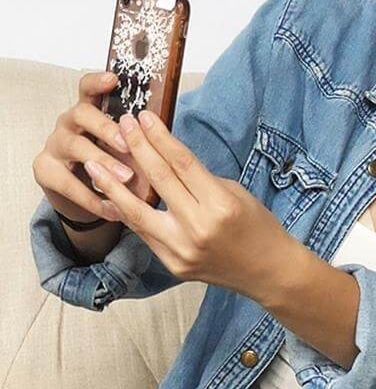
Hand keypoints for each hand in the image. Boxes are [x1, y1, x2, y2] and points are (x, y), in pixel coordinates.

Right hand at [31, 70, 151, 223]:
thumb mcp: (125, 148)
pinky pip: (67, 182)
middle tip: (129, 144)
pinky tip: (113, 208)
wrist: (83, 194)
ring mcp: (54, 145)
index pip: (88, 88)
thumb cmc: (112, 162)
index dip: (98, 81)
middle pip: (82, 114)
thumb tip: (166, 139)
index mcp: (90, 111)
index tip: (114, 79)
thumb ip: (138, 140)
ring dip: (103, 162)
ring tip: (127, 178)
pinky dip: (93, 197)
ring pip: (75, 147)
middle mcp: (69, 123)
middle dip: (106, 128)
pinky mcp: (45, 170)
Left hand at [84, 108, 289, 296]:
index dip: (159, 137)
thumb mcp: (236, 194)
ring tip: (93, 164)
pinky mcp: (173, 264)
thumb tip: (166, 160)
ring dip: (112, 186)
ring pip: (137, 212)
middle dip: (138, 148)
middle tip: (122, 126)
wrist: (269, 272)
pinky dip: (127, 214)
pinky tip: (112, 197)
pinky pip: (144, 234)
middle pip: (159, 180)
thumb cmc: (258, 227)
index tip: (143, 117)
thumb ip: (200, 180)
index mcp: (220, 205)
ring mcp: (182, 249)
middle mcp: (198, 227)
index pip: (182, 162)